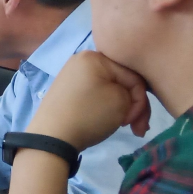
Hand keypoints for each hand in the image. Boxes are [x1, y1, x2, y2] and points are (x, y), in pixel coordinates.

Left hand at [25, 50, 151, 150]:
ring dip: (123, 109)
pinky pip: (96, 95)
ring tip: (126, 128)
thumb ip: (133, 93)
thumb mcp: (121, 102)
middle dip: (134, 107)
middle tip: (138, 130)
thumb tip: (126, 96)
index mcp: (94, 57)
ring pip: (111, 90)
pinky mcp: (69, 91)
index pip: (133, 76)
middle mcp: (82, 61)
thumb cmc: (89, 114)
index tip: (136, 122)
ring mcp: (73, 76)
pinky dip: (108, 108)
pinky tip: (112, 121)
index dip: (140, 101)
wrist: (52, 137)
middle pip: (121, 82)